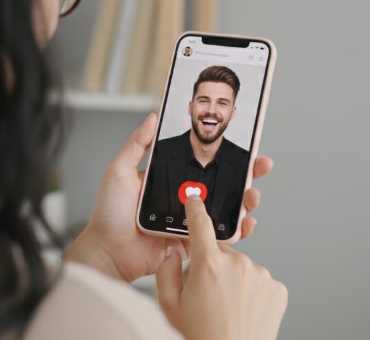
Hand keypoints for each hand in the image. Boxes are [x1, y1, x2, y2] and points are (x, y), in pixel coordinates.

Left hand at [64, 113, 273, 281]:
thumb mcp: (119, 171)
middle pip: (225, 183)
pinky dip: (237, 231)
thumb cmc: (109, 214)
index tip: (247, 144)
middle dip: (248, 175)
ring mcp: (192, 221)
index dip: (227, 154)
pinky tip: (245, 223)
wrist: (107, 252)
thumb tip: (153, 118)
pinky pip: (220, 237)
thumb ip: (137, 145)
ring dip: (246, 201)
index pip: (206, 162)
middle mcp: (186, 198)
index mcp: (173, 178)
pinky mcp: (194, 242)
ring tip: (253, 196)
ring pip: (228, 209)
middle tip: (262, 166)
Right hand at [156, 196, 287, 339]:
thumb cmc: (200, 338)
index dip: (195, 209)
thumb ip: (166, 271)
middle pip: (222, 253)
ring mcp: (261, 275)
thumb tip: (173, 252)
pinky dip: (252, 292)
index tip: (195, 199)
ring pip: (242, 268)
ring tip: (227, 308)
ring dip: (234, 280)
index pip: (200, 225)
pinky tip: (243, 311)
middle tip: (207, 295)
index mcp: (208, 265)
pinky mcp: (277, 288)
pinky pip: (260, 282)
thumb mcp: (169, 306)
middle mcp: (238, 264)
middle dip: (213, 267)